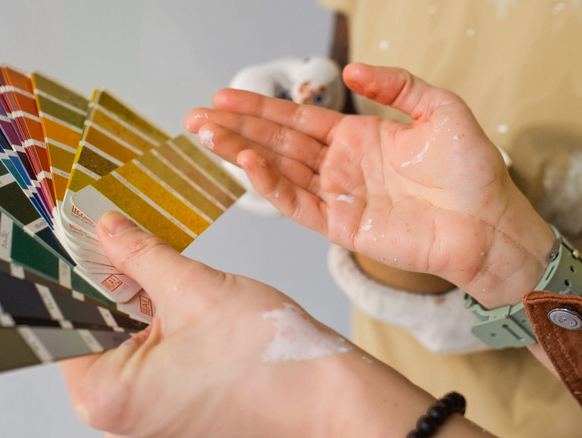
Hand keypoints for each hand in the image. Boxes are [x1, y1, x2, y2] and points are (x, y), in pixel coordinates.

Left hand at [59, 212, 486, 436]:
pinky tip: (181, 300)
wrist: (331, 399)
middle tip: (123, 237)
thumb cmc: (270, 365)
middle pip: (93, 326)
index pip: (64, 319)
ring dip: (140, 299)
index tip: (78, 234)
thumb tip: (105, 229)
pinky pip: (151, 352)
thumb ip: (139, 254)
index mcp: (106, 393)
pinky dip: (160, 320)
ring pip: (125, 336)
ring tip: (160, 269)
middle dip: (110, 281)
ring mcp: (147, 410)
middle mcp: (119, 411)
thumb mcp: (192, 289)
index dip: (72, 271)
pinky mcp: (173, 402)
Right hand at [186, 63, 553, 307]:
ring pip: (277, 170)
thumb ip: (395, 85)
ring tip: (206, 135)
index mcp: (355, 137)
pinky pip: (296, 202)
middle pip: (275, 143)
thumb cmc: (471, 169)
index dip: (259, 109)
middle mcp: (338, 166)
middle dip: (235, 129)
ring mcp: (336, 196)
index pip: (295, 120)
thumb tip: (352, 71)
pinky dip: (269, 184)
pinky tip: (246, 163)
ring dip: (240, 152)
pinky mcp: (339, 225)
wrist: (488, 223)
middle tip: (197, 117)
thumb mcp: (439, 108)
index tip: (223, 97)